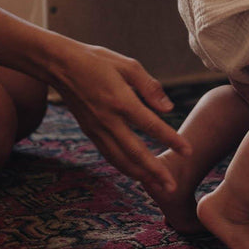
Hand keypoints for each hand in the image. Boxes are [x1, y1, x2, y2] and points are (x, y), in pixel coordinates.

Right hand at [49, 42, 188, 191]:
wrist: (61, 66)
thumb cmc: (98, 61)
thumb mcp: (128, 65)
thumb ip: (150, 87)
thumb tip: (169, 109)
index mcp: (121, 100)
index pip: (151, 125)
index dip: (171, 139)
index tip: (187, 151)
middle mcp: (108, 120)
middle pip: (135, 152)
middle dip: (155, 172)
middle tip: (172, 187)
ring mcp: (97, 129)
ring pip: (120, 159)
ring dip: (140, 175)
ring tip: (157, 186)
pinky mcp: (90, 132)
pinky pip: (109, 154)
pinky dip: (123, 167)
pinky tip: (135, 172)